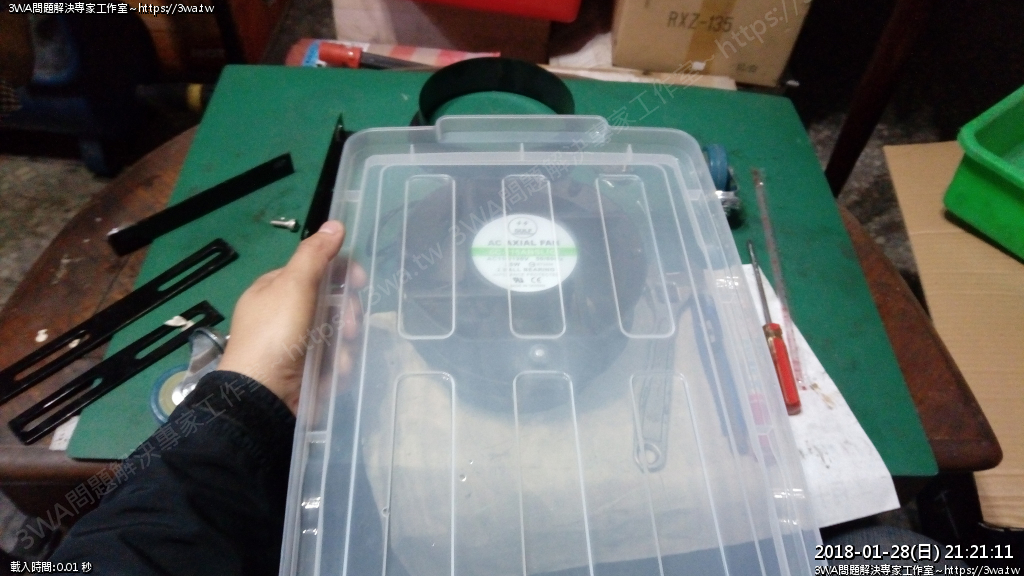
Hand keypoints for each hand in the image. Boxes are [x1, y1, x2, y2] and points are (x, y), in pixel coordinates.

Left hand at [219, 220, 357, 413]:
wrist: (264, 396)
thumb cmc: (275, 334)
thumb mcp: (293, 285)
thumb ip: (315, 255)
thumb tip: (336, 223)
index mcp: (277, 289)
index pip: (319, 270)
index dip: (342, 273)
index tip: (360, 282)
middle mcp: (287, 315)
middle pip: (334, 303)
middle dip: (346, 315)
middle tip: (346, 328)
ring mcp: (299, 345)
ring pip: (340, 334)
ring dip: (344, 345)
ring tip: (336, 359)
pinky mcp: (310, 371)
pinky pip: (337, 360)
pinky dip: (338, 367)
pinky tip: (332, 375)